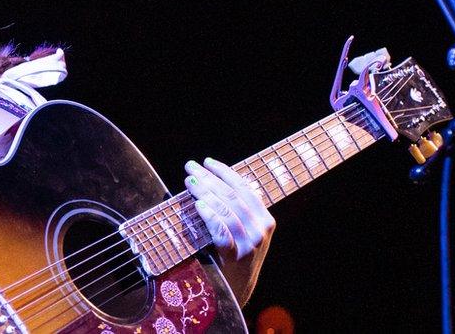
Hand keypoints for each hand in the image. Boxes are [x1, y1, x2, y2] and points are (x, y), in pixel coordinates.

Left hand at [184, 157, 274, 304]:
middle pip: (232, 196)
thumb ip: (236, 210)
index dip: (225, 172)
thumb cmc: (234, 256)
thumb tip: (213, 180)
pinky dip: (209, 217)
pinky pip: (221, 232)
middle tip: (190, 167)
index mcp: (265, 219)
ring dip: (205, 192)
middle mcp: (261, 230)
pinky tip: (198, 205)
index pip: (245, 188)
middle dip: (209, 178)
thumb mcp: (244, 231)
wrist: (237, 292)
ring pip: (226, 210)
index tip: (207, 161)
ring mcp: (249, 244)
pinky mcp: (236, 257)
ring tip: (189, 182)